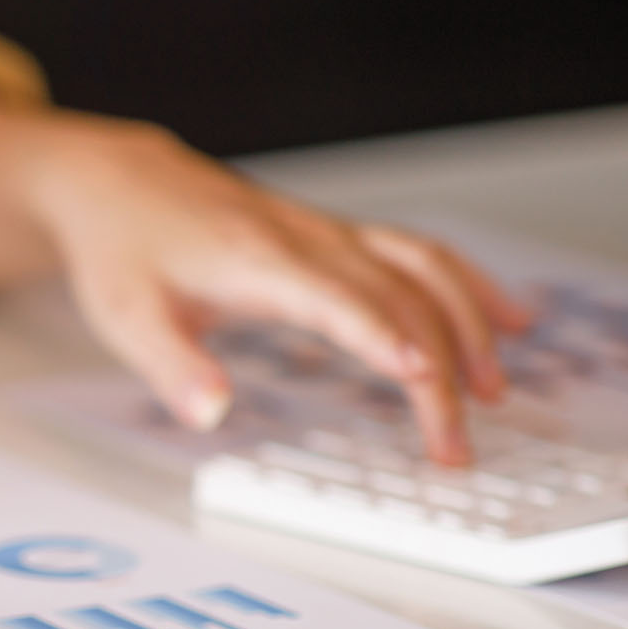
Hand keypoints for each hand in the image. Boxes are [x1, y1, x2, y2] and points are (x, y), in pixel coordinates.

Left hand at [22, 118, 530, 463]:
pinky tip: (507, 319)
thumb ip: (171, 367)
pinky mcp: (334, 236)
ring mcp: (328, 233)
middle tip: (453, 445)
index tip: (424, 379)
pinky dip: (468, 286)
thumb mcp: (126, 318)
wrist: (120, 183)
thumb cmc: (123, 250)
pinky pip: (418, 254)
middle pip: (398, 297)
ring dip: (469, 325)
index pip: (338, 301)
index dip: (384, 337)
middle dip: (439, 369)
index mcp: (258, 262)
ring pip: (423, 268)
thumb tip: (210, 413)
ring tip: (495, 390)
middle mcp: (307, 241)